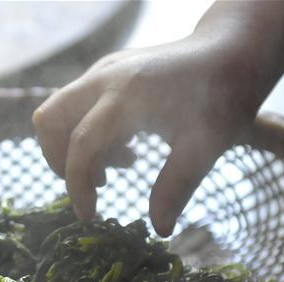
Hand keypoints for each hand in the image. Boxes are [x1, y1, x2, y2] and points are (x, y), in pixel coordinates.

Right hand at [33, 37, 254, 235]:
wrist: (234, 49)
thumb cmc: (223, 96)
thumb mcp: (206, 146)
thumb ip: (177, 187)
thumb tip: (159, 230)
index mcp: (127, 95)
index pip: (81, 144)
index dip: (78, 185)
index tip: (89, 216)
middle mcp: (105, 77)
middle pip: (49, 119)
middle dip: (60, 161)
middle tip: (97, 184)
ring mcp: (103, 71)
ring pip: (59, 112)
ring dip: (76, 147)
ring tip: (123, 164)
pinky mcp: (108, 73)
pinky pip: (77, 105)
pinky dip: (88, 132)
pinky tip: (127, 147)